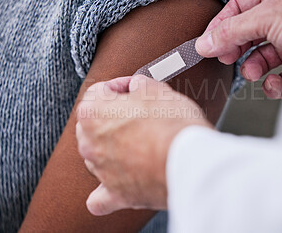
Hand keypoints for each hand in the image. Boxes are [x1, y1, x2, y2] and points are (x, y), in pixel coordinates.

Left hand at [76, 75, 211, 215]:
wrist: (190, 162)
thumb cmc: (173, 126)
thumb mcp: (158, 90)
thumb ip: (141, 84)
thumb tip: (138, 86)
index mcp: (94, 113)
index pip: (99, 91)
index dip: (120, 86)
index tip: (133, 88)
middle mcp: (90, 143)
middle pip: (94, 123)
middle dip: (113, 115)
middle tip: (137, 112)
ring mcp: (101, 170)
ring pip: (96, 155)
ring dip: (112, 147)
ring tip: (138, 142)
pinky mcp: (116, 194)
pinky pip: (101, 197)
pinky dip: (106, 190)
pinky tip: (112, 183)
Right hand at [196, 0, 281, 98]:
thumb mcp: (268, 16)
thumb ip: (232, 30)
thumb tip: (206, 42)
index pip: (240, 7)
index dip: (221, 24)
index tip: (207, 41)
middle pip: (249, 34)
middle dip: (236, 48)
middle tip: (225, 58)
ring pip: (262, 58)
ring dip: (252, 68)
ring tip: (250, 72)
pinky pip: (279, 78)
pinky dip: (273, 84)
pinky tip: (274, 84)